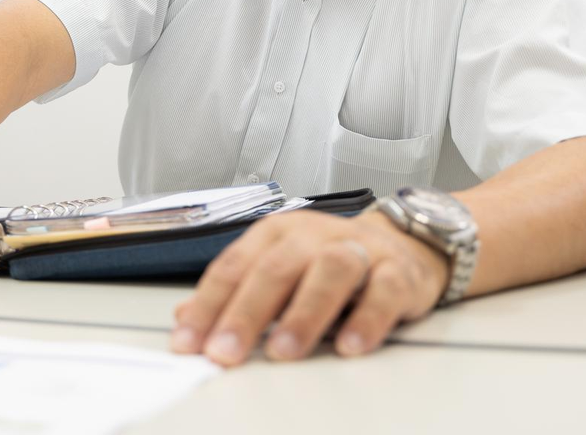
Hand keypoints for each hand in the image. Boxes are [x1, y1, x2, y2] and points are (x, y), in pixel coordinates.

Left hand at [171, 209, 448, 365]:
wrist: (402, 243)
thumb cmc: (328, 260)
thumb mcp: (277, 268)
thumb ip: (234, 293)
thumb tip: (183, 318)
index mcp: (277, 233)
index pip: (234, 266)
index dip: (208, 304)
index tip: (189, 342)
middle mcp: (314, 236)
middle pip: (276, 269)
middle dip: (246, 313)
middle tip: (225, 353)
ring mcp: (358, 250)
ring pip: (330, 272)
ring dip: (304, 313)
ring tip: (283, 352)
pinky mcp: (397, 272)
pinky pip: (383, 292)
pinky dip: (367, 319)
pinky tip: (349, 346)